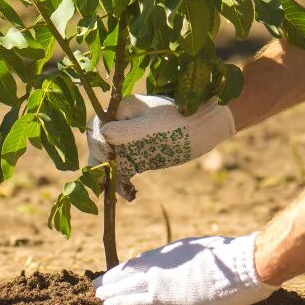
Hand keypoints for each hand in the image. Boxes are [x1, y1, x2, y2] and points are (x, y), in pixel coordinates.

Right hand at [87, 94, 235, 199]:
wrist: (207, 126)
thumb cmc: (182, 121)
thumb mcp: (153, 127)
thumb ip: (127, 130)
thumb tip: (102, 135)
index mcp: (122, 109)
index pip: (97, 126)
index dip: (97, 142)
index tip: (109, 156)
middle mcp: (122, 124)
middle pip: (99, 145)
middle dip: (99, 165)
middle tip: (105, 183)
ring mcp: (130, 141)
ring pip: (109, 162)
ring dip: (110, 178)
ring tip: (122, 193)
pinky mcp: (139, 156)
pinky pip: (123, 170)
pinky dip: (122, 183)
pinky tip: (130, 195)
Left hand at [93, 233, 277, 304]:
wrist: (244, 264)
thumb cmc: (235, 257)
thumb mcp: (210, 250)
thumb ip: (195, 257)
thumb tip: (194, 262)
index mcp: (175, 251)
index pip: (146, 260)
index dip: (130, 268)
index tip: (119, 272)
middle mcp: (165, 262)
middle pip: (132, 270)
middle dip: (114, 278)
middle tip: (97, 284)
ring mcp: (165, 278)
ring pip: (129, 284)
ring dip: (111, 289)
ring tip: (96, 294)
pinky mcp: (167, 296)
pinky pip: (137, 300)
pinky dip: (121, 302)